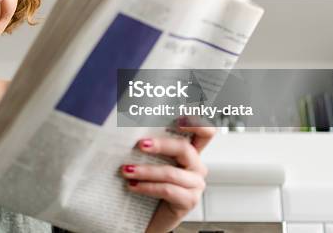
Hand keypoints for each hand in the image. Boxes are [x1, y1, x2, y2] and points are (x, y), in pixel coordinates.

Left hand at [120, 117, 215, 232]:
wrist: (147, 216)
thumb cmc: (149, 183)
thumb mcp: (149, 160)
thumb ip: (148, 145)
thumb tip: (127, 130)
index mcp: (189, 151)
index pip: (205, 131)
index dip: (198, 122)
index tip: (179, 117)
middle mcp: (196, 166)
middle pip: (185, 148)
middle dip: (161, 144)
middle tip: (140, 144)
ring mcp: (195, 184)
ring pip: (172, 172)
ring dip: (146, 171)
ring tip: (126, 170)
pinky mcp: (189, 201)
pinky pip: (168, 190)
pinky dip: (148, 187)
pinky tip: (133, 186)